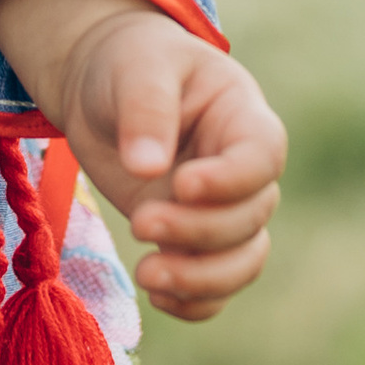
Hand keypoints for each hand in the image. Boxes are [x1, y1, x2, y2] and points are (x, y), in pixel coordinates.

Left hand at [0, 0, 282, 323]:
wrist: (103, 85)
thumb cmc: (130, 62)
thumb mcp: (136, 69)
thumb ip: (145, 111)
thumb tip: (146, 168)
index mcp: (243, 117)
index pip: (262, 157)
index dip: (231, 180)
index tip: (182, 185)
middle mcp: (242, 171)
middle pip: (249, 218)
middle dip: (198, 231)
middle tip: (140, 222)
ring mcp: (220, 209)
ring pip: (241, 261)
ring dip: (201, 279)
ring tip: (147, 276)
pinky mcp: (192, 239)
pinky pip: (215, 286)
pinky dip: (194, 302)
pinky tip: (156, 295)